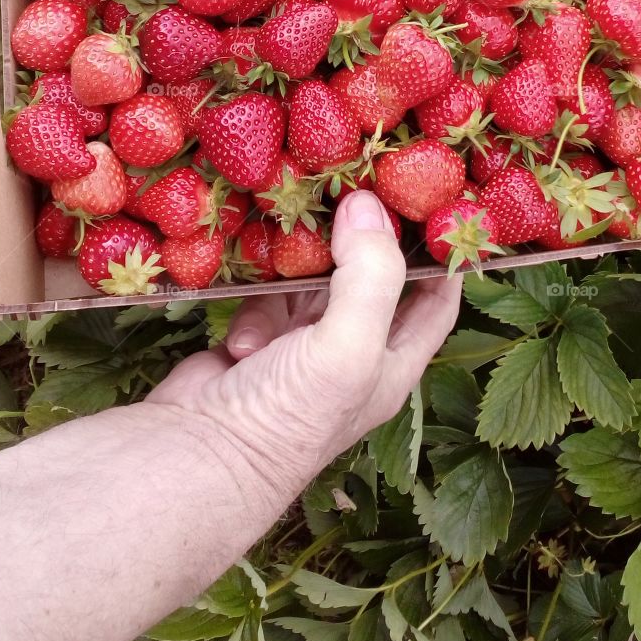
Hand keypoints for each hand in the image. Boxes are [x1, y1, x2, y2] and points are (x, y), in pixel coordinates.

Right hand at [148, 191, 461, 495]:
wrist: (197, 456)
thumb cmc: (288, 413)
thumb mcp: (348, 343)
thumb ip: (370, 272)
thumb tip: (366, 203)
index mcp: (392, 361)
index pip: (436, 296)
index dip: (442, 252)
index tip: (436, 197)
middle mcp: (353, 351)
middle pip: (371, 276)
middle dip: (362, 236)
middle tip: (352, 184)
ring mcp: (302, 345)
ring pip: (313, 278)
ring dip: (298, 267)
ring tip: (287, 254)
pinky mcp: (257, 336)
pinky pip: (266, 294)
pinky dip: (256, 302)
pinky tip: (243, 337)